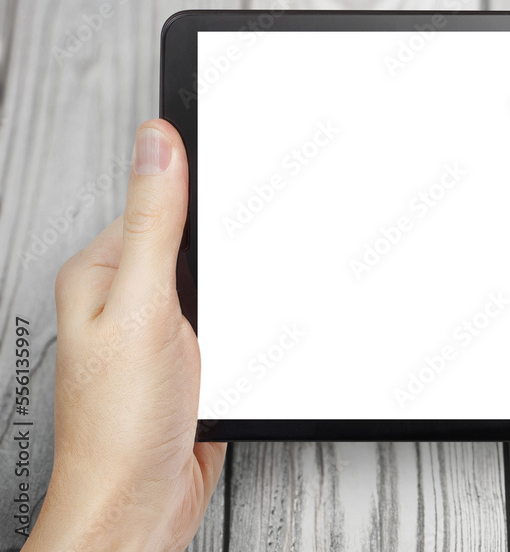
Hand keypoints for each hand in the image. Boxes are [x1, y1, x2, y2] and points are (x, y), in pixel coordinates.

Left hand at [25, 121, 225, 550]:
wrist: (141, 503)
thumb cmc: (121, 422)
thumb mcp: (142, 306)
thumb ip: (156, 223)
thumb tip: (157, 141)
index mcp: (104, 270)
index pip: (158, 196)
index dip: (203, 175)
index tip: (246, 154)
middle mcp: (131, 294)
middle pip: (195, 235)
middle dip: (235, 233)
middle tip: (271, 222)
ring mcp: (164, 327)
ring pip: (220, 276)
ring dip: (247, 279)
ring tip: (260, 285)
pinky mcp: (196, 355)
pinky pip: (232, 315)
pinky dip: (254, 314)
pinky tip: (263, 321)